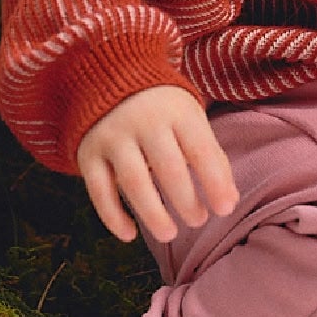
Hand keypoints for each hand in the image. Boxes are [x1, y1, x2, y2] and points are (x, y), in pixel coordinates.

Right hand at [76, 86, 239, 243]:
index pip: (200, 150)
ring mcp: (113, 137)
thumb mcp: (189, 120)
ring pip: (133, 181)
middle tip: (198, 221)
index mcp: (177, 111)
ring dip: (152, 213)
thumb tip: (228, 202)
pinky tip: (130, 235)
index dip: (215, 182)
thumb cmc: (162, 110)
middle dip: (186, 200)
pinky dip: (113, 217)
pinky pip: (99, 191)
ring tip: (169, 234)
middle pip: (168, 167)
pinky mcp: (88, 153)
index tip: (224, 210)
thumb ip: (210, 157)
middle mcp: (143, 121)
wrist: (108, 81)